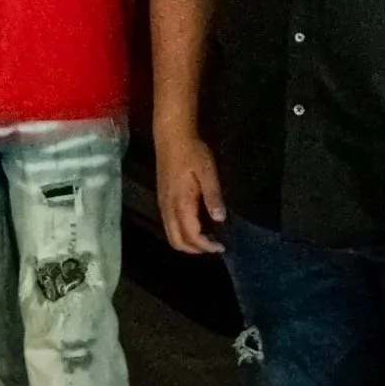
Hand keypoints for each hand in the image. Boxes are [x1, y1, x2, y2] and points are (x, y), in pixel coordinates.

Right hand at [154, 126, 225, 253]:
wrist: (171, 135)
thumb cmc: (192, 152)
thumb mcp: (207, 171)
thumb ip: (213, 195)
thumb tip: (220, 219)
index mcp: (180, 202)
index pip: (191, 235)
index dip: (206, 246)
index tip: (222, 246)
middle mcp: (168, 207)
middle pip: (176, 241)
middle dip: (195, 249)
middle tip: (214, 245)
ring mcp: (163, 203)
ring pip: (171, 234)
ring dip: (188, 242)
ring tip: (208, 237)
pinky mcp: (162, 198)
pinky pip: (169, 225)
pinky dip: (183, 232)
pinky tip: (198, 223)